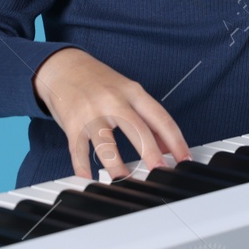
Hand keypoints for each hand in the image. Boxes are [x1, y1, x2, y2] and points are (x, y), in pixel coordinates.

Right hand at [32, 48, 190, 178]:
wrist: (63, 66)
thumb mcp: (128, 93)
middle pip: (137, 128)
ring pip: (106, 142)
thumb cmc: (100, 82)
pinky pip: (78, 149)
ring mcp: (91, 112)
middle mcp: (113, 101)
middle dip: (151, 152)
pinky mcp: (72, 123)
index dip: (176, 140)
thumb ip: (148, 119)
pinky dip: (82, 167)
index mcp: (133, 92)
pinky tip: (89, 179)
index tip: (185, 159)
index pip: (160, 117)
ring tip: (125, 182)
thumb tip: (167, 148)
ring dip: (116, 165)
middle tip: (161, 172)